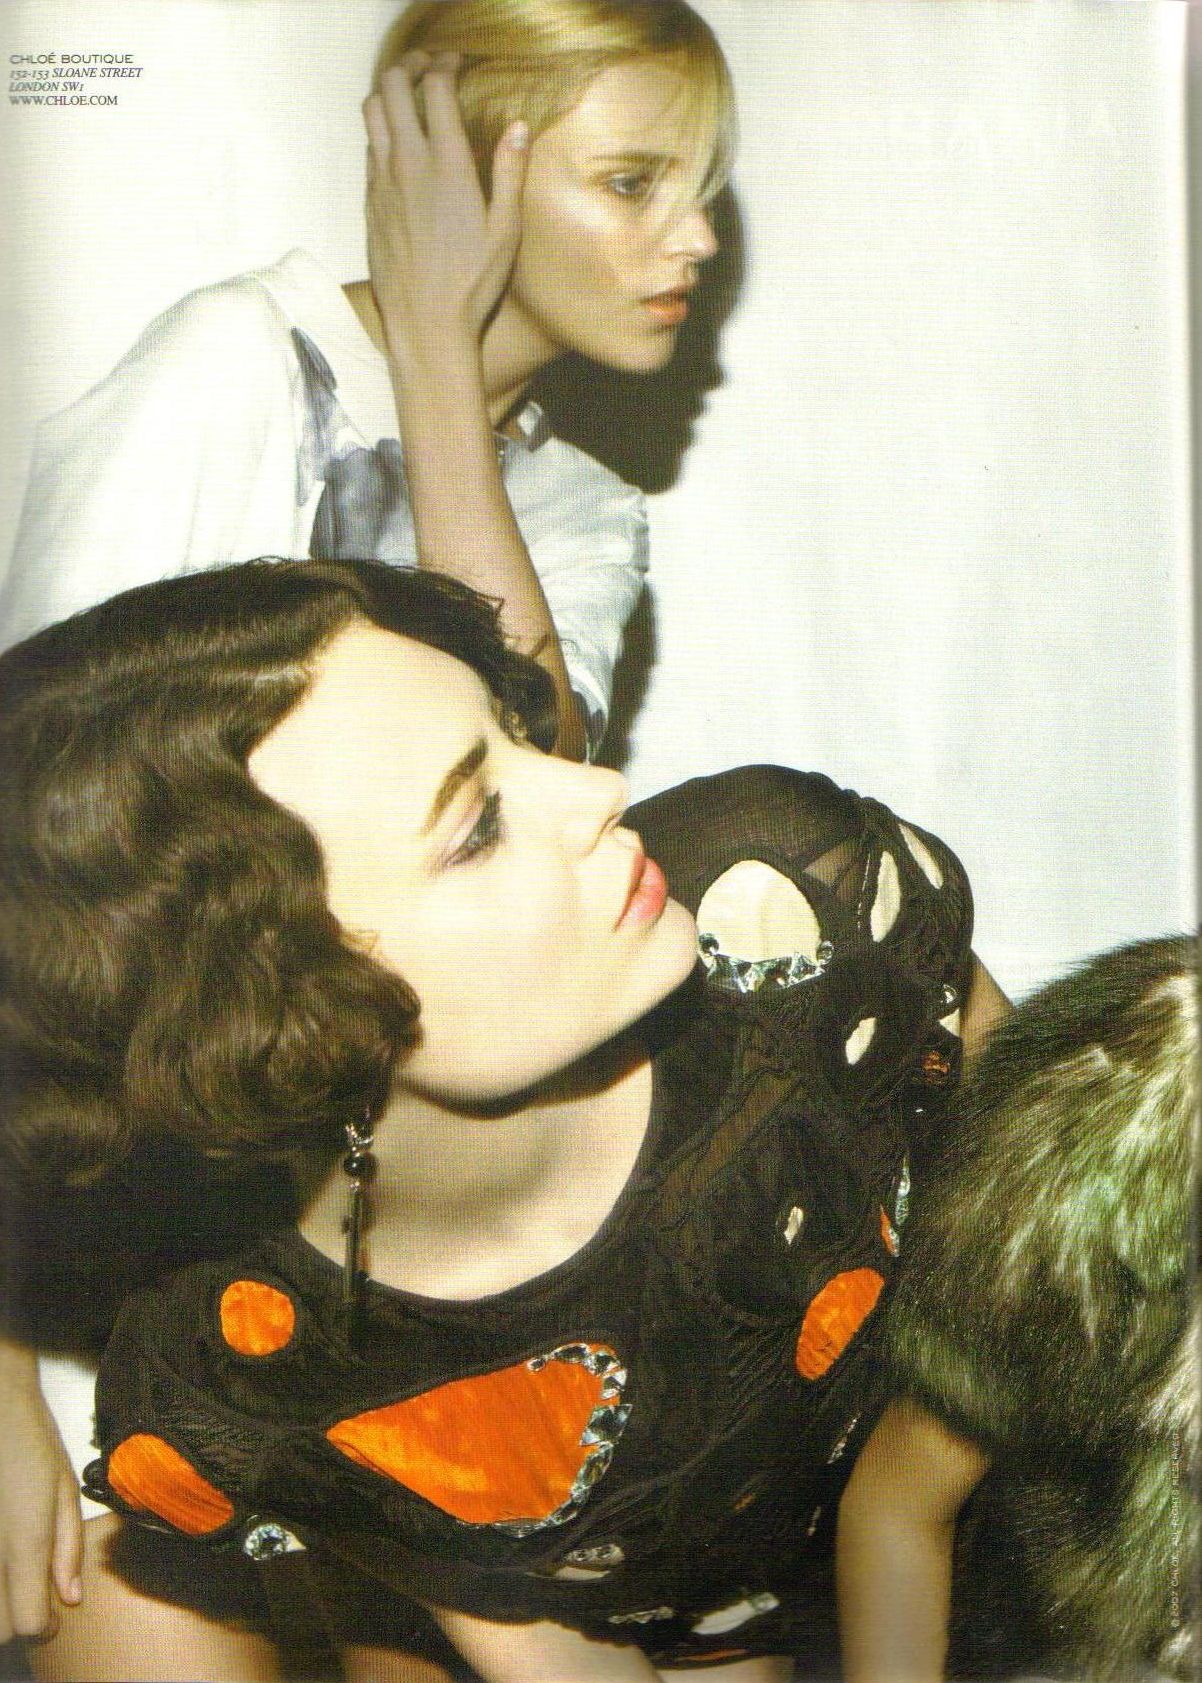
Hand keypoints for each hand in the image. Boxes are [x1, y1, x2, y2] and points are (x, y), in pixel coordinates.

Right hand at [0, 1352, 82, 1640]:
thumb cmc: (30, 1442)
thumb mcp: (64, 1490)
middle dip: (17, 1622)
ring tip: (11, 1574)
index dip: (45, 1627)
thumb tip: (71, 1597)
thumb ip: (67, 1548)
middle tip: (31, 1594)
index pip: (28, 1625)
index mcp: (25, 1545)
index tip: (53, 1613)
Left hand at [362, 52, 529, 358]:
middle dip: (411, 66)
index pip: (435, 87)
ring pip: (372, 111)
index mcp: (447, 165)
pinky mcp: (370, 203)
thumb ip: (510, 173)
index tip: (457, 62)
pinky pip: (369, 148)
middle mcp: (408, 164)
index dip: (445, 63)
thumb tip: (518, 126)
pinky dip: (382, 130)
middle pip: (393, 86)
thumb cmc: (473, 285)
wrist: (425, 326)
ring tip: (409, 94)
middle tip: (430, 68)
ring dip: (389, 91)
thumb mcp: (506, 232)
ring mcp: (382, 182)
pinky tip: (400, 143)